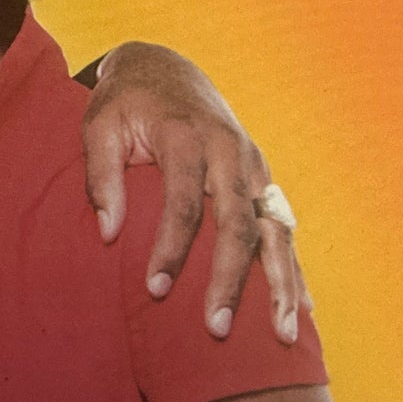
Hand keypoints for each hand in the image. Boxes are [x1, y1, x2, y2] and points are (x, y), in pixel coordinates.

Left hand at [81, 42, 307, 342]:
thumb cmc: (125, 103)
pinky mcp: (263, 177)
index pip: (185, 202)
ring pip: (275, 230)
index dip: (171, 248)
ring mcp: (254, 165)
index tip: (154, 290)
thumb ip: (101, 176)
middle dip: (230, 279)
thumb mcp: (99, 126)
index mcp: (189, 136)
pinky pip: (283, 228)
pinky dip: (294, 267)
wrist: (165, 67)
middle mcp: (231, 151)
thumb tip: (109, 233)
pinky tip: (303, 308)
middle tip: (215, 327)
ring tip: (284, 334)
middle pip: (238, 223)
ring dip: (280, 283)